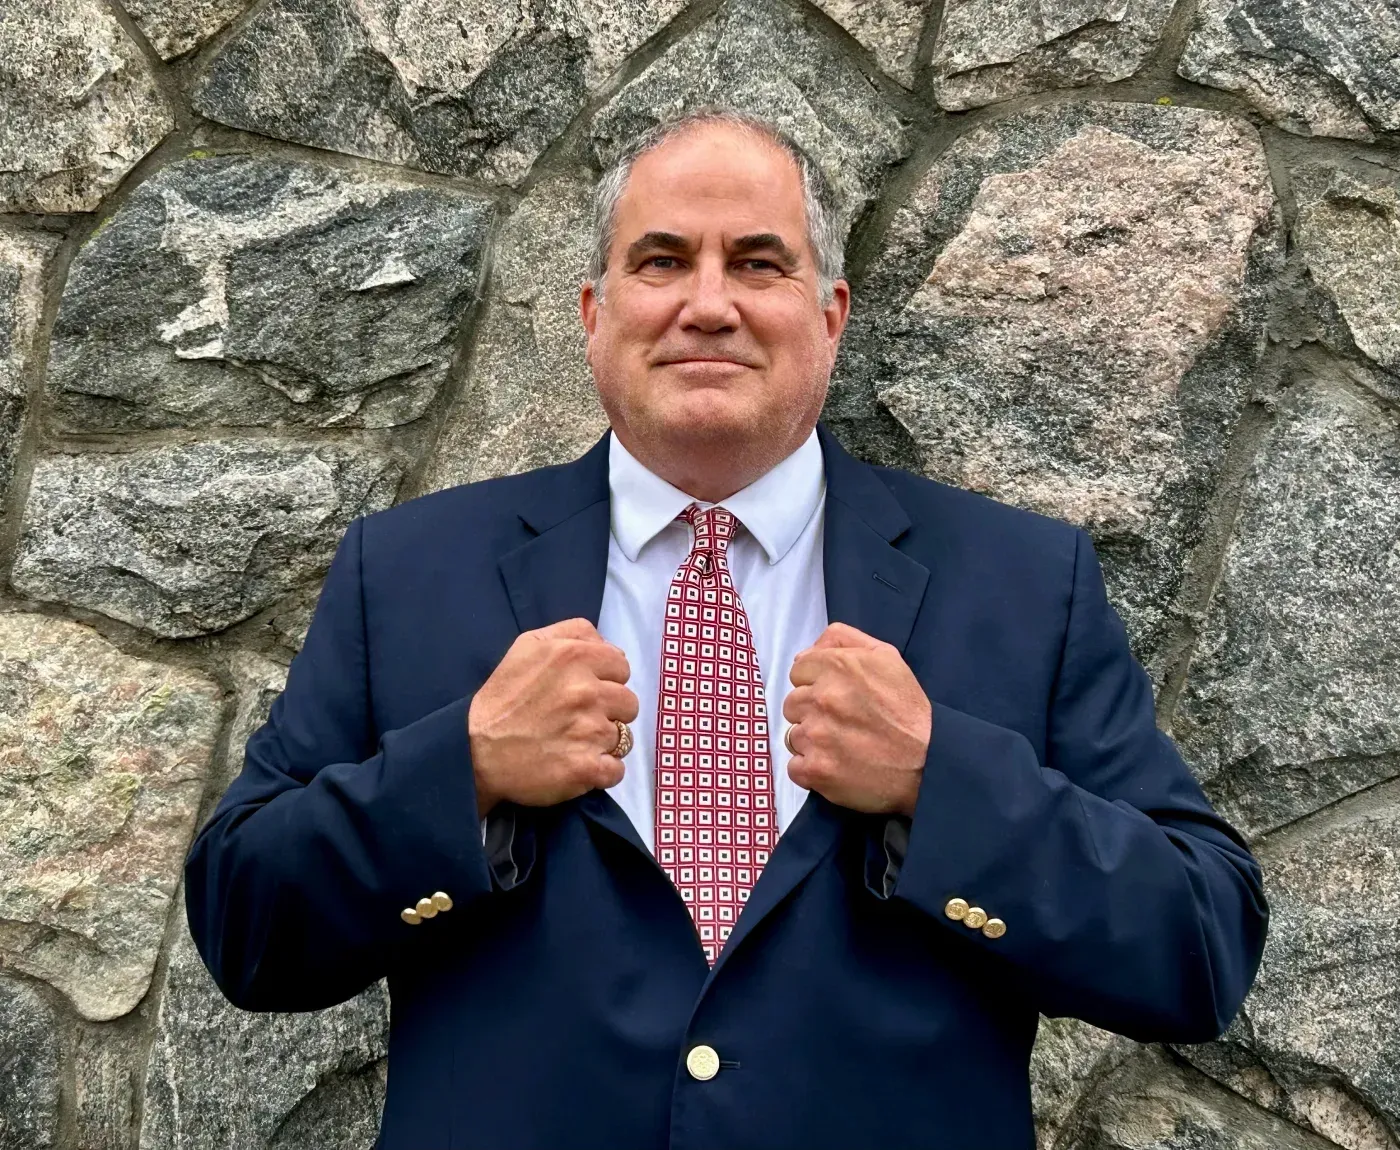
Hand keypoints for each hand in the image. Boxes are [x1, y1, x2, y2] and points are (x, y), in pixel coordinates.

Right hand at [468, 618, 638, 816]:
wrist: (474, 751)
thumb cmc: (502, 698)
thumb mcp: (529, 645)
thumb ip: (573, 633)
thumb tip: (608, 645)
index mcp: (574, 658)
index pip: (622, 666)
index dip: (607, 680)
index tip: (587, 692)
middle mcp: (587, 691)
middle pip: (629, 703)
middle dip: (609, 712)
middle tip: (580, 720)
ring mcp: (590, 732)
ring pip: (624, 737)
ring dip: (604, 743)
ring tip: (574, 744)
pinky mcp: (587, 768)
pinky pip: (617, 769)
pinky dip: (603, 771)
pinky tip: (580, 766)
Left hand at [782, 622, 931, 817]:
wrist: (929, 763)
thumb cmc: (909, 710)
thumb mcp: (887, 657)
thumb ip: (844, 640)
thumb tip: (808, 651)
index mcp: (838, 667)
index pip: (798, 671)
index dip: (815, 684)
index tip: (835, 698)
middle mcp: (823, 698)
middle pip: (792, 703)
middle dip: (812, 713)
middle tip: (842, 725)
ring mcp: (817, 736)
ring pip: (793, 736)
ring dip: (812, 742)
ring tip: (843, 747)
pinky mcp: (815, 770)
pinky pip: (795, 767)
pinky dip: (812, 770)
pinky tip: (836, 767)